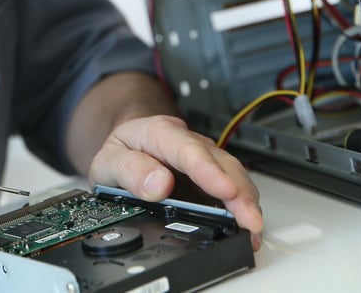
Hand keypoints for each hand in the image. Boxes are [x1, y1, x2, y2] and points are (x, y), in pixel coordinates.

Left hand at [88, 115, 263, 250]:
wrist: (126, 148)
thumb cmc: (120, 153)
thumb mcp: (108, 162)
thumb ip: (129, 170)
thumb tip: (157, 185)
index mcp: (158, 132)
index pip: (185, 148)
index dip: (207, 170)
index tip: (224, 190)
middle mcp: (186, 141)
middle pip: (219, 162)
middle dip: (238, 192)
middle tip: (249, 221)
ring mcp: (203, 156)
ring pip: (232, 172)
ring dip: (246, 201)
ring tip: (252, 228)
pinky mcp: (212, 173)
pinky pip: (233, 185)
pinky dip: (243, 205)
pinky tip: (247, 224)